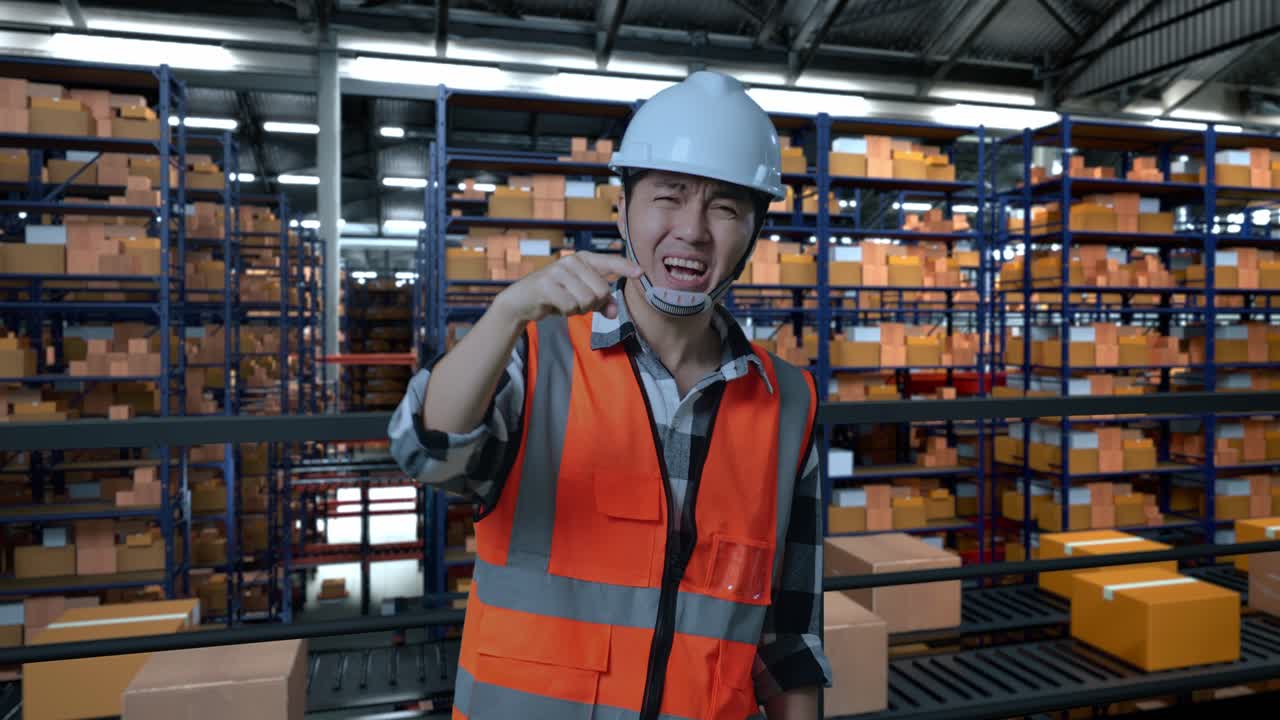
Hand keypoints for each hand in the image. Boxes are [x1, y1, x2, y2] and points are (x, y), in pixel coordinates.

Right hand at [493, 251, 643, 326]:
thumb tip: (614, 313)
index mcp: (583, 259)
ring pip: (587, 299)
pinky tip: (557, 307)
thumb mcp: (581, 297)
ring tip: (566, 303)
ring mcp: (558, 271)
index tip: (640, 272)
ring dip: (579, 309)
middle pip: (601, 290)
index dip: (626, 267)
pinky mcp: (546, 284)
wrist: (523, 300)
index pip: (610, 262)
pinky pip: (570, 306)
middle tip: (578, 303)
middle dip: (593, 304)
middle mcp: (572, 261)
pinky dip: (567, 312)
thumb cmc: (556, 295)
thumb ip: (600, 303)